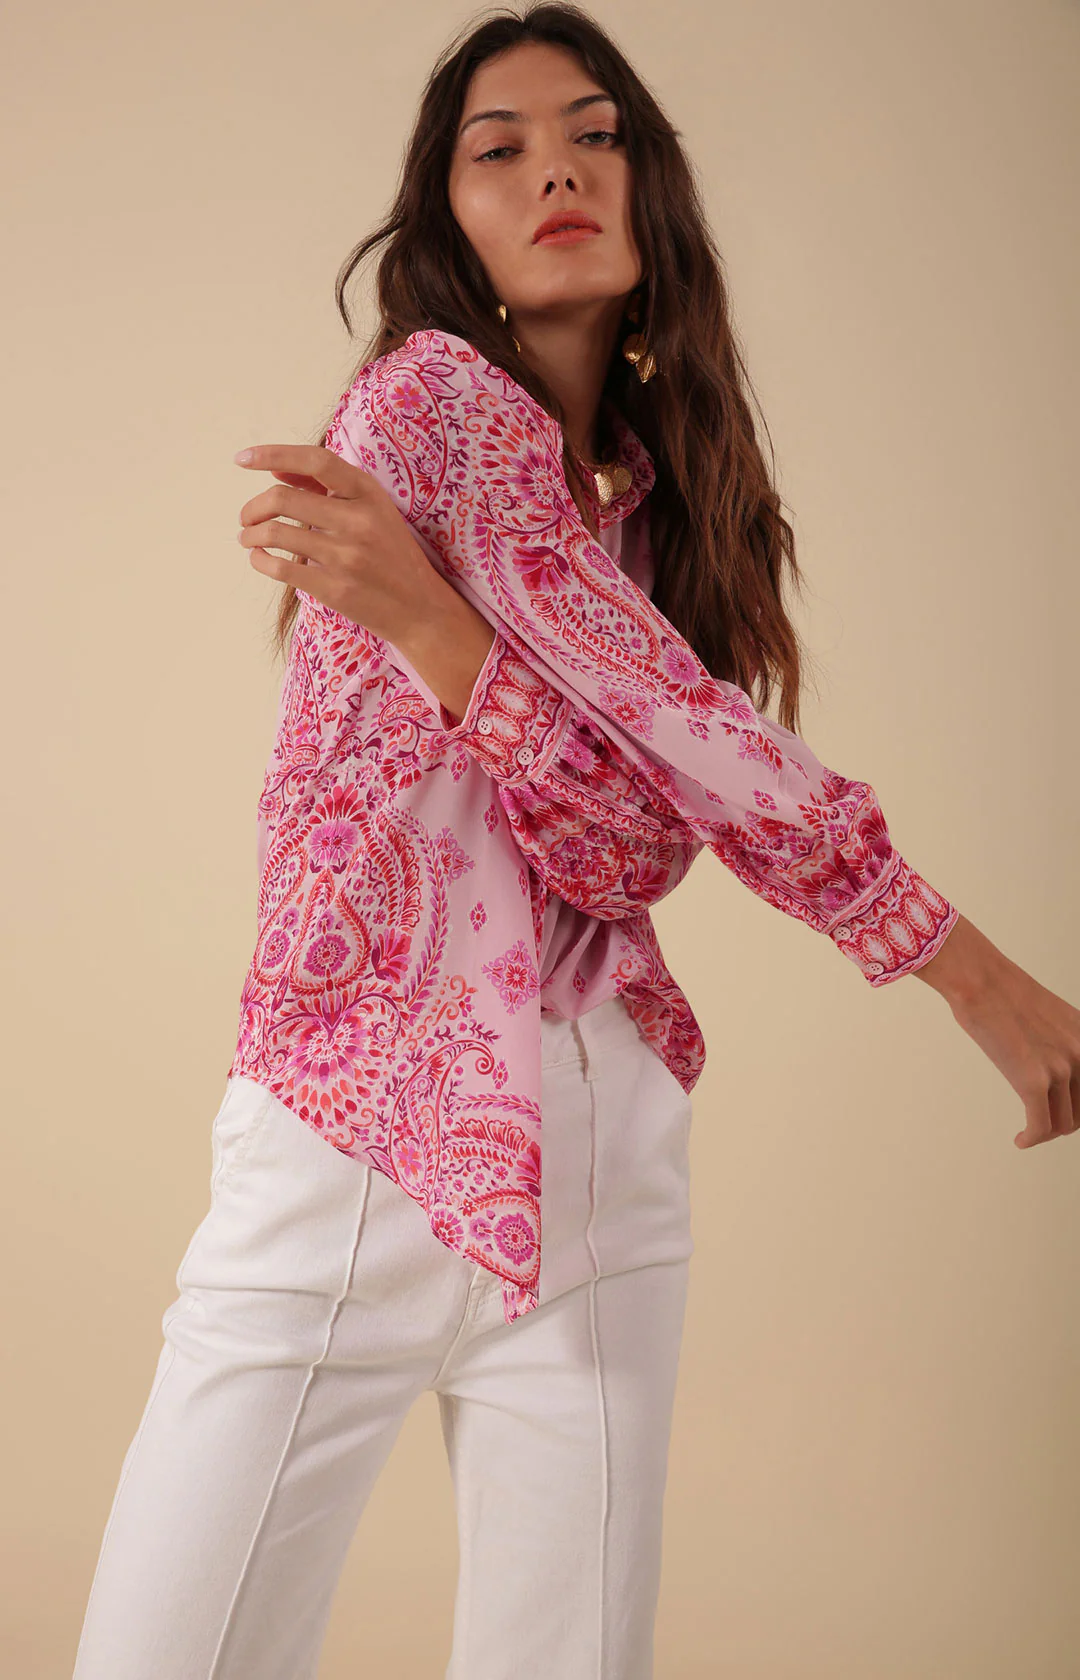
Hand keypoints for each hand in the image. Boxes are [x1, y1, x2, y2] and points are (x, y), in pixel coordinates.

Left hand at [234, 442, 446, 642]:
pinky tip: (258, 558)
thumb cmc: (392, 555)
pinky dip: (259, 560)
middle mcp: (358, 521)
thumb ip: (326, 487)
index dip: (273, 454)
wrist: (421, 609)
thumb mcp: (373, 511)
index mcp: (369, 494)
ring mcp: (346, 557)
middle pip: (282, 499)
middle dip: (253, 507)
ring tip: (248, 537)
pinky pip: (280, 569)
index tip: (243, 459)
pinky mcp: (334, 589)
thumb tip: (275, 470)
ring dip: (251, 534)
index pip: (315, 461)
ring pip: (275, 534)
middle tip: (246, 517)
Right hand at [916, 914, 1079, 1147]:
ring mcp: (1059, 1068)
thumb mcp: (1052, 1017)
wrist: (980, 981)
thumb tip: (1060, 1075)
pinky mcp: (1032, 1082)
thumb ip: (1064, 1045)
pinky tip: (1021, 1139)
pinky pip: (1040, 1127)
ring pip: (1063, 1123)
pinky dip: (1031, 1138)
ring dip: (1046, 1130)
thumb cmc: (1004, 993)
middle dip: (1065, 1121)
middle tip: (1046, 1121)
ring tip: (1031, 1127)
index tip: (1070, 1114)